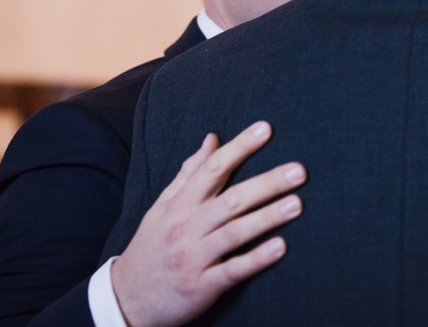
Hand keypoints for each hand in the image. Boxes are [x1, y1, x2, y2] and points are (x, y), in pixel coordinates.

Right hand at [111, 121, 304, 326]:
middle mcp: (187, 227)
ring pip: (235, 232)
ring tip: (298, 204)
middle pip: (231, 199)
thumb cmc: (152, 245)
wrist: (127, 298)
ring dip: (267, 217)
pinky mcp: (201, 286)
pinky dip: (256, 259)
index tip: (265, 129)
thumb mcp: (163, 206)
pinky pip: (232, 270)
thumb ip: (189, 173)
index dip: (239, 147)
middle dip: (267, 183)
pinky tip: (280, 248)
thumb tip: (212, 139)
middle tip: (300, 171)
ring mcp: (194, 257)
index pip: (212, 169)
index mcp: (180, 204)